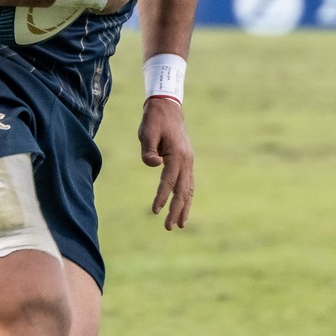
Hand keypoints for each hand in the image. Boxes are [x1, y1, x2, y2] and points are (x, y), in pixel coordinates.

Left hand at [137, 96, 194, 228]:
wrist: (167, 107)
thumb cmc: (154, 120)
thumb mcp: (147, 132)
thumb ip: (148, 150)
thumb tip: (154, 165)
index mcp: (177, 155)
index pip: (169, 181)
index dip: (162, 197)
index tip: (155, 211)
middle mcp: (187, 161)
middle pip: (183, 190)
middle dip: (177, 210)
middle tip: (169, 227)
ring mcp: (189, 162)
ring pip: (189, 189)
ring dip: (184, 207)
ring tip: (180, 224)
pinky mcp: (187, 161)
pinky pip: (189, 183)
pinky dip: (186, 197)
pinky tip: (183, 206)